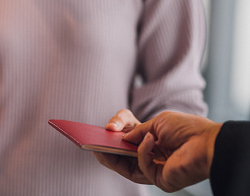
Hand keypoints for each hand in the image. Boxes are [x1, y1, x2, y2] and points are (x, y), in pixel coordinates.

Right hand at [96, 111, 221, 192]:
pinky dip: (142, 151)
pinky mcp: (160, 180)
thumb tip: (119, 137)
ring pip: (126, 167)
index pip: (128, 141)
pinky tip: (150, 139)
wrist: (208, 142)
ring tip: (102, 146)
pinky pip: (142, 167)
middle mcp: (152, 157)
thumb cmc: (186, 129)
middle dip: (107, 149)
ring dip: (113, 156)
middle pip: (123, 157)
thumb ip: (136, 130)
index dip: (116, 135)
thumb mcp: (156, 122)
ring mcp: (155, 170)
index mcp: (152, 142)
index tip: (106, 129)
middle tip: (94, 142)